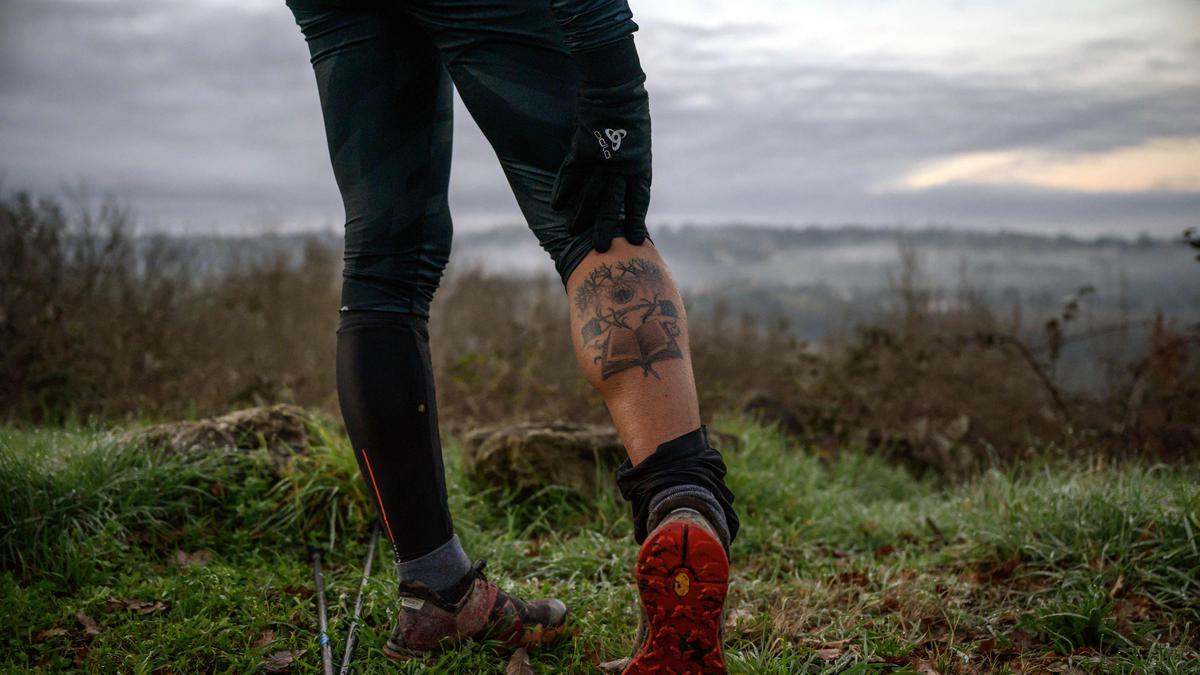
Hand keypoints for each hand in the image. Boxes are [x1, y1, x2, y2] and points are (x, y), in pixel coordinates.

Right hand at [551, 43, 651, 252]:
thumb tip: (630, 173)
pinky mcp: (582, 151)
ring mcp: (600, 161)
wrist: (615, 90)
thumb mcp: (640, 138)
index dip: (636, 220)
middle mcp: (621, 168)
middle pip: (613, 204)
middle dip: (606, 227)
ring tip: (573, 231)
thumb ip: (634, 158)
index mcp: (639, 165)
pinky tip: (556, 205)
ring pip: (589, 195)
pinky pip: (571, 175)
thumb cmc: (632, 110)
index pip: (639, 200)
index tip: (636, 240)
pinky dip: (564, 190)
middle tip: (601, 248)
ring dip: (581, 215)